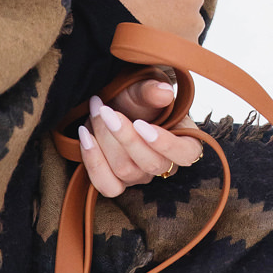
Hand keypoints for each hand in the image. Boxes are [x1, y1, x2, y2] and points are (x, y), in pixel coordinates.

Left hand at [78, 77, 204, 198]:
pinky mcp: (118, 182)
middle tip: (107, 111)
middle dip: (124, 136)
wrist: (112, 105)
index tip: (141, 124)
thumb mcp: (143, 87)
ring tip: (97, 113)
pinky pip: (106, 185)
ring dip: (105, 140)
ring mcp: (141, 176)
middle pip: (150, 164)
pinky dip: (93, 162)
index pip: (186, 154)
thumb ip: (152, 90)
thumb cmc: (134, 97)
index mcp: (184, 140)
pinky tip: (86, 137)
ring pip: (125, 171)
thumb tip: (164, 93)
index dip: (166, 144)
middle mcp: (165, 164)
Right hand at [98, 0, 205, 41]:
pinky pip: (182, 47)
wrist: (105, 25)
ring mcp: (194, 22)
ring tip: (148, 37)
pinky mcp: (189, 46)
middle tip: (149, 18)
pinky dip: (170, 49)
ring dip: (174, 30)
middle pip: (187, 2)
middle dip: (173, 9)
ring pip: (188, 26)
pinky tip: (151, 50)